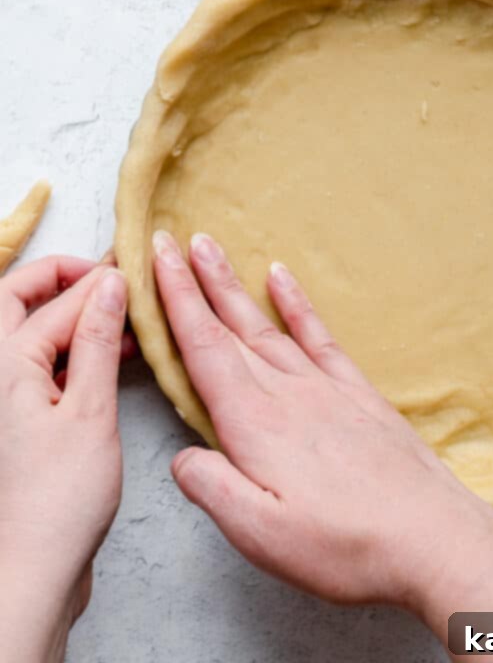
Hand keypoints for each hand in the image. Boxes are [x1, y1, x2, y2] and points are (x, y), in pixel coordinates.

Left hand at [0, 257, 127, 662]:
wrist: (32, 570)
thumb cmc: (58, 501)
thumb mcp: (90, 411)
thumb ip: (97, 342)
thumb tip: (109, 286)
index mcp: (7, 366)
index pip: (57, 301)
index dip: (97, 278)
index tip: (135, 268)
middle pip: (18, 301)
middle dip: (60, 279)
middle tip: (107, 275)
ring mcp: (8, 397)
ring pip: (32, 331)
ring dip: (72, 314)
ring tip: (122, 314)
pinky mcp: (23, 420)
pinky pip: (44, 362)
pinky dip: (76, 349)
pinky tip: (115, 356)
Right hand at [153, 231, 492, 620]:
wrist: (432, 537)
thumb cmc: (344, 545)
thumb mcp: (261, 534)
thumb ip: (212, 488)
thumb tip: (181, 457)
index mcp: (255, 423)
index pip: (204, 347)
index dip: (176, 300)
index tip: (157, 256)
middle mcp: (287, 392)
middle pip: (231, 327)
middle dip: (196, 282)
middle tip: (173, 239)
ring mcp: (326, 388)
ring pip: (268, 325)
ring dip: (235, 286)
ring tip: (213, 250)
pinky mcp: (358, 394)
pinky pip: (320, 336)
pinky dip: (297, 304)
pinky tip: (283, 279)